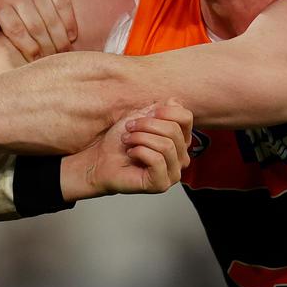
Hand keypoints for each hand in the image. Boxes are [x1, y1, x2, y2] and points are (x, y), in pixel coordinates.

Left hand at [0, 0, 76, 60]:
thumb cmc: (5, 5)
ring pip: (51, 18)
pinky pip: (64, 4)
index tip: (37, 62)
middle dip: (47, 48)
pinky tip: (71, 36)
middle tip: (54, 60)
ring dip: (60, 39)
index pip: (16, 31)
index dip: (29, 50)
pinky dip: (69, 22)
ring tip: (64, 52)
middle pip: (36, 27)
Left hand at [60, 98, 192, 200]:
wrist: (100, 160)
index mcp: (179, 139)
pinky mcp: (161, 184)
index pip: (186, 118)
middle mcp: (181, 157)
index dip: (166, 111)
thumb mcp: (140, 117)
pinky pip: (157, 160)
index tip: (146, 113)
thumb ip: (159, 110)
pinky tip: (131, 154)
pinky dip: (139, 151)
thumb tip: (174, 102)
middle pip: (174, 131)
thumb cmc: (120, 141)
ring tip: (128, 140)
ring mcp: (173, 172)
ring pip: (166, 145)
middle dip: (147, 125)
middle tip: (129, 128)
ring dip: (140, 138)